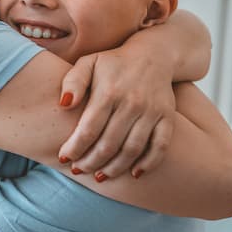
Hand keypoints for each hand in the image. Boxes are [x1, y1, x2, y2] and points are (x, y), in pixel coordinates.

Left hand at [57, 47, 175, 179]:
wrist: (153, 55)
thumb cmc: (113, 63)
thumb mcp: (88, 63)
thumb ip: (73, 82)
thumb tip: (64, 104)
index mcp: (109, 91)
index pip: (88, 129)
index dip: (75, 148)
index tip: (64, 159)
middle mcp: (132, 103)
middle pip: (109, 144)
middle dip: (91, 162)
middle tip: (78, 171)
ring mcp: (152, 112)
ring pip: (132, 149)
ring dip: (115, 167)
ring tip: (100, 176)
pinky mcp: (167, 118)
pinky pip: (160, 146)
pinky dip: (148, 163)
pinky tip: (134, 174)